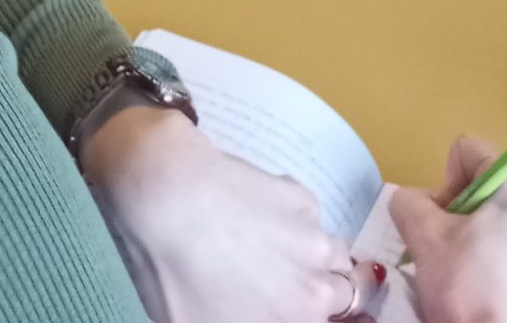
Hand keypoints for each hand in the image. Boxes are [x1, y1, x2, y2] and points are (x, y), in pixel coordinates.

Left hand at [85, 109, 375, 321]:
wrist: (163, 195)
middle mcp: (315, 292)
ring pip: (336, 254)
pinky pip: (310, 215)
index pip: (332, 321)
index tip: (293, 303)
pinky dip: (293, 215)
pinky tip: (255, 209)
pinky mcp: (301, 197)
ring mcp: (313, 241)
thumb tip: (247, 312)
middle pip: (343, 295)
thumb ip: (236, 322)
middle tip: (286, 279)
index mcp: (293, 322)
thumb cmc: (170, 272)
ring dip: (315, 254)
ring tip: (273, 246)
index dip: (311, 312)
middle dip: (322, 290)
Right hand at [390, 140, 506, 322]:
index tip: (440, 227)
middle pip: (490, 193)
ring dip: (484, 247)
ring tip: (472, 285)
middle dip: (464, 219)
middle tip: (451, 257)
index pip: (468, 155)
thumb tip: (417, 204)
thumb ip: (409, 201)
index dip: (443, 187)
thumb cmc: (468, 291)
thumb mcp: (422, 237)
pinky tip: (493, 301)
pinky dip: (506, 274)